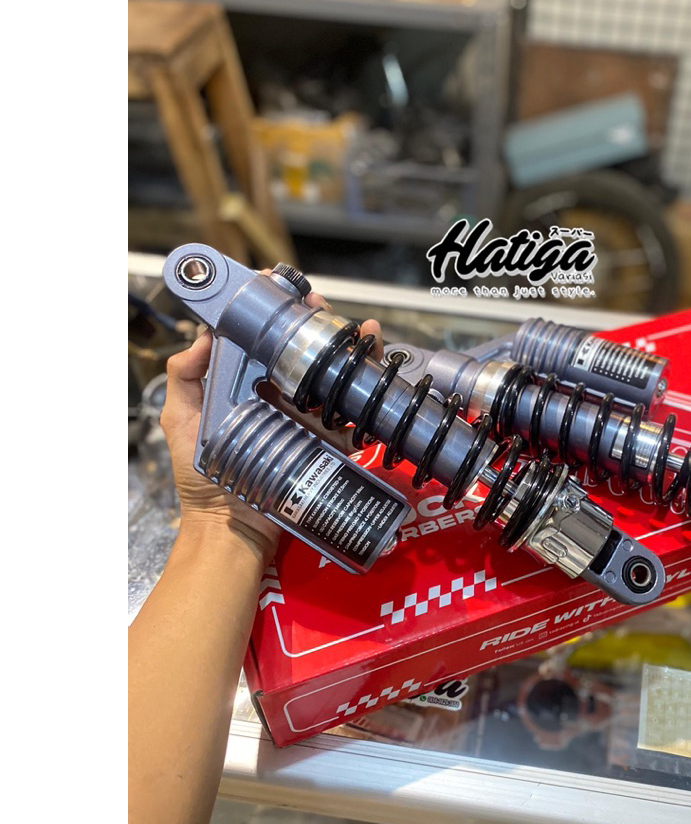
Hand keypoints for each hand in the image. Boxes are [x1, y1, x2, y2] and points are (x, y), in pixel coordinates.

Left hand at [160, 276, 381, 559]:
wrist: (233, 531)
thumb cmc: (201, 480)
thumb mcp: (182, 422)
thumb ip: (186, 378)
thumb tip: (204, 334)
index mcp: (247, 387)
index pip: (265, 341)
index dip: (277, 315)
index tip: (285, 291)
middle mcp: (281, 398)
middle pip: (305, 351)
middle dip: (319, 325)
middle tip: (325, 309)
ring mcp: (307, 419)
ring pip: (334, 375)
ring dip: (351, 350)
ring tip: (363, 332)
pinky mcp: (329, 445)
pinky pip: (352, 414)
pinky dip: (368, 390)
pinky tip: (374, 368)